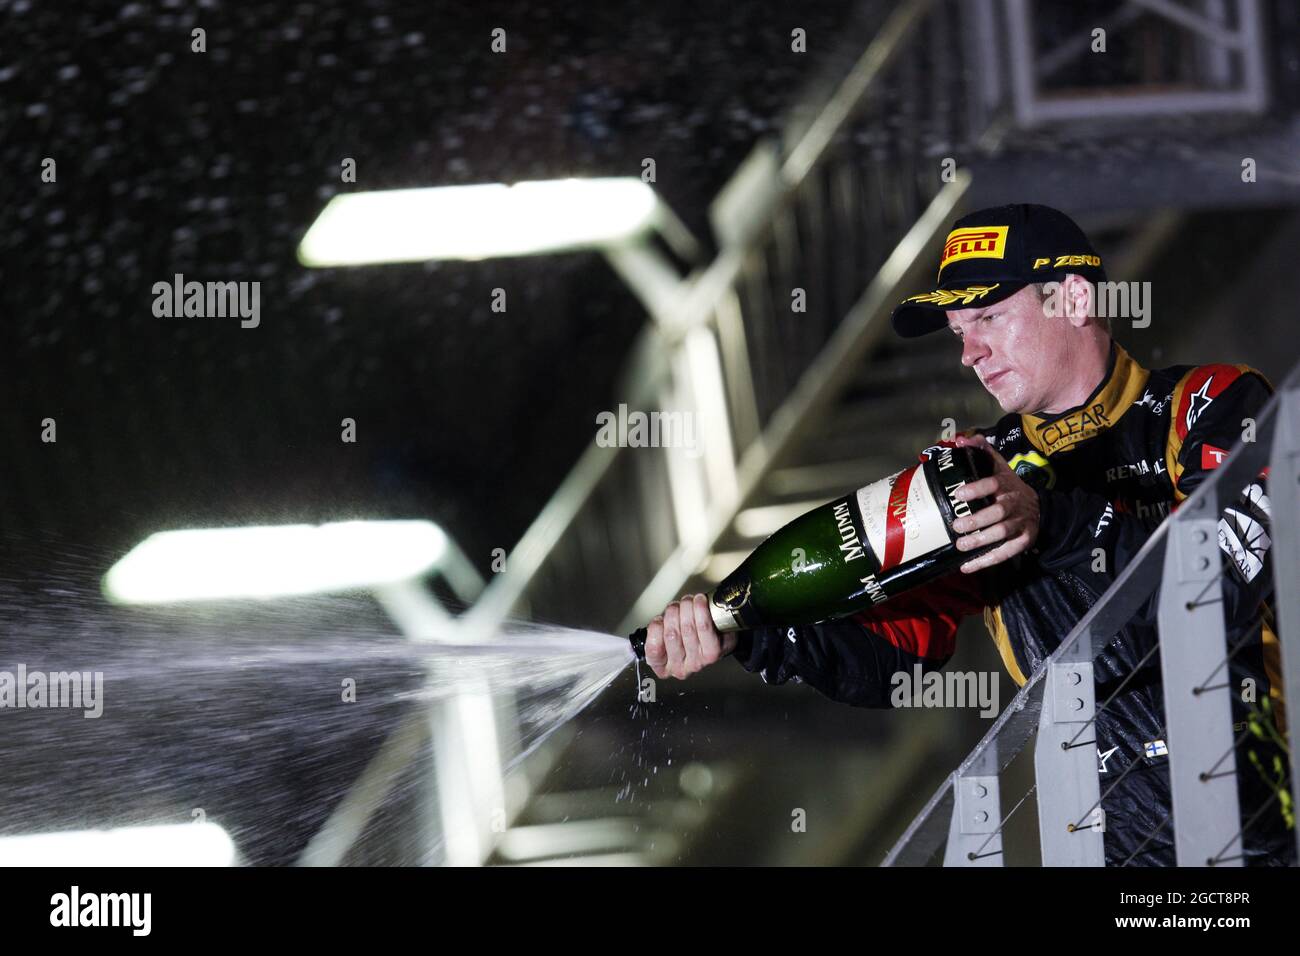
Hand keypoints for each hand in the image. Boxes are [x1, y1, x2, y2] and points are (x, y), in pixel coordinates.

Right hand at [644, 594, 738, 679]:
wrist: (718, 641)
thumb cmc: (689, 638)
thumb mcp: (666, 637)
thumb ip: (658, 631)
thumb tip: (656, 620)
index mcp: (663, 667)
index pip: (653, 649)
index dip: (655, 628)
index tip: (659, 618)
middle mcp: (679, 668)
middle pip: (671, 634)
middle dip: (673, 612)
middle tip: (678, 605)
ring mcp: (696, 662)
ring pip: (687, 628)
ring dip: (687, 607)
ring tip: (689, 601)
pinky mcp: (712, 653)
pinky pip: (704, 628)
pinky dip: (701, 610)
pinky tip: (699, 602)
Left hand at [950, 434, 1040, 572]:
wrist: (1039, 508)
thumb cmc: (1010, 486)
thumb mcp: (999, 466)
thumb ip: (981, 451)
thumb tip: (962, 439)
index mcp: (1006, 485)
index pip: (992, 484)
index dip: (977, 489)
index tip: (958, 494)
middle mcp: (1013, 504)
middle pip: (997, 513)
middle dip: (977, 520)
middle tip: (956, 525)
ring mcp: (1020, 524)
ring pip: (1001, 534)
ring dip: (980, 541)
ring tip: (960, 545)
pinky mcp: (1022, 541)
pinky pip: (1005, 553)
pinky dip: (986, 561)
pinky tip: (967, 566)